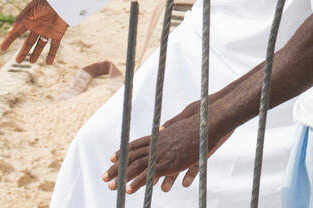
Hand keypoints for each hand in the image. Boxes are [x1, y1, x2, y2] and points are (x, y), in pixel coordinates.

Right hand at [0, 0, 68, 64]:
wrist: (62, 0)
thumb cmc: (45, 2)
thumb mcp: (31, 10)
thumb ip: (21, 21)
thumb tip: (10, 31)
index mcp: (29, 21)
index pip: (16, 33)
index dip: (9, 40)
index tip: (2, 48)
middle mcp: (37, 27)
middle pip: (28, 42)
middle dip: (23, 51)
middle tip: (18, 61)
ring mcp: (47, 31)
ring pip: (40, 45)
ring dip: (36, 53)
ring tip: (31, 62)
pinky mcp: (57, 34)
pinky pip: (54, 46)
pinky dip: (51, 54)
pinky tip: (48, 63)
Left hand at [103, 100, 231, 193]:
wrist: (207, 122)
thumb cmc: (198, 122)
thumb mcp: (181, 124)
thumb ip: (171, 127)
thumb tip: (164, 128)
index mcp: (159, 136)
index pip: (136, 144)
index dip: (123, 152)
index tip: (112, 158)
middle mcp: (157, 144)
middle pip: (132, 156)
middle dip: (117, 167)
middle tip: (105, 176)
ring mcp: (162, 153)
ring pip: (136, 166)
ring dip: (122, 176)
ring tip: (111, 186)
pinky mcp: (169, 162)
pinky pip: (149, 174)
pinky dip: (137, 182)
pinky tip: (129, 190)